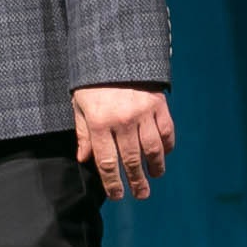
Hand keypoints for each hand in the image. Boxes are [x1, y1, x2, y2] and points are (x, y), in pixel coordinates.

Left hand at [72, 85, 174, 200]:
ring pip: (152, 150)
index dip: (112, 183)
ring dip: (154, 168)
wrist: (114, 51)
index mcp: (99, 122)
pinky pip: (166, 132)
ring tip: (153, 178)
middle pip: (131, 160)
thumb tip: (84, 160)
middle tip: (140, 195)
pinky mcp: (159, 105)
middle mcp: (123, 121)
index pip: (107, 162)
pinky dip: (167, 147)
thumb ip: (83, 132)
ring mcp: (143, 113)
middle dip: (136, 182)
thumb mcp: (79, 104)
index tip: (117, 195)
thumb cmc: (92, 80)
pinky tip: (163, 155)